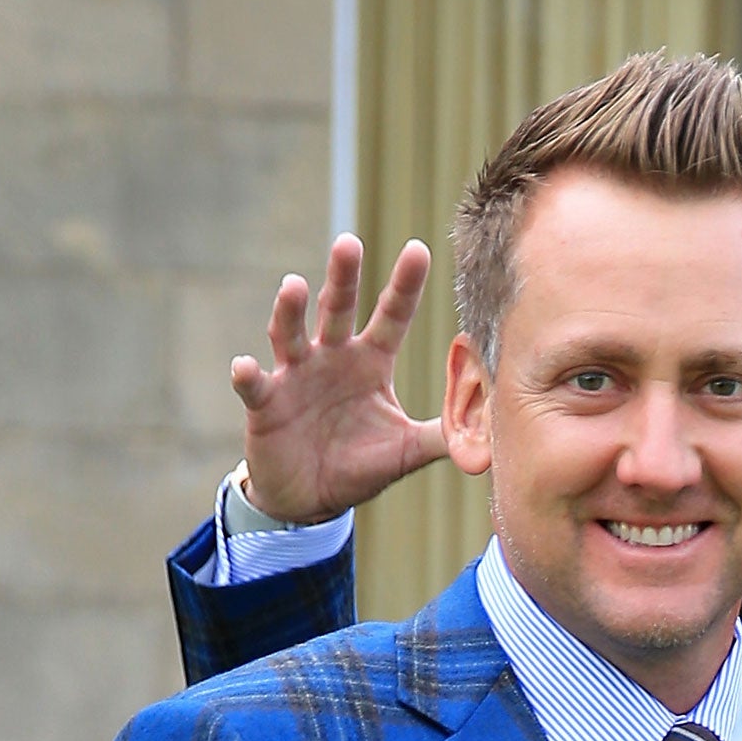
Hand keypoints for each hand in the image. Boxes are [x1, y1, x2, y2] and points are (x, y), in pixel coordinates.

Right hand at [228, 234, 448, 522]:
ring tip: (293, 285)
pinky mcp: (265, 403)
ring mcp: (295, 376)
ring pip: (290, 334)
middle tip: (350, 242)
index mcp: (370, 363)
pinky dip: (246, 376)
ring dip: (290, 311)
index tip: (419, 249)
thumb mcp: (410, 450)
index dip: (404, 286)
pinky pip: (253, 386)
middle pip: (337, 310)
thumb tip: (497, 428)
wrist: (311, 498)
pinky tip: (244, 366)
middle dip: (344, 278)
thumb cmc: (360, 464)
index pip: (392, 316)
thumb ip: (447, 432)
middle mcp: (332, 358)